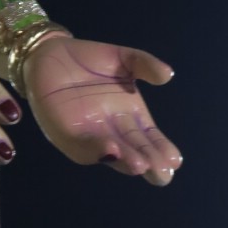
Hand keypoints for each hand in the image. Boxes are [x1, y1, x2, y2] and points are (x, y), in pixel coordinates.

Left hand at [23, 32, 180, 183]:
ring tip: (140, 165)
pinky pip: (82, 146)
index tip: (176, 160)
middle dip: (149, 163)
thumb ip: (143, 64)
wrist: (51, 53)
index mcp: (131, 116)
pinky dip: (96, 149)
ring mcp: (90, 134)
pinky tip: (111, 150)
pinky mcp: (66, 133)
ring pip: (111, 153)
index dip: (163, 150)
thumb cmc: (90, 60)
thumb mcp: (123, 59)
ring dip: (125, 161)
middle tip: (162, 174)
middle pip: (135, 152)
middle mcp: (113, 130)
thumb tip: (168, 75)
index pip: (151, 139)